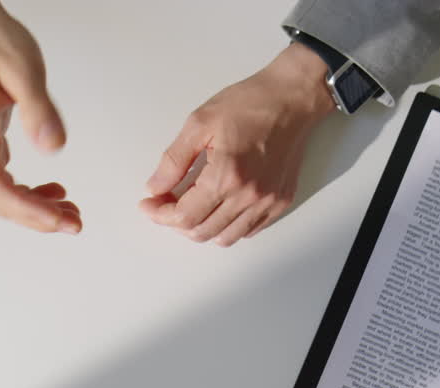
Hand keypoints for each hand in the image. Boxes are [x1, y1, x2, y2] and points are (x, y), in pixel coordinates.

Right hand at [0, 0, 80, 232]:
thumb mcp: (24, 69)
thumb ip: (39, 109)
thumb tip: (53, 146)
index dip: (31, 211)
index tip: (62, 220)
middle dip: (37, 217)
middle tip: (75, 223)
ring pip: (0, 193)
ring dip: (35, 208)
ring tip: (70, 211)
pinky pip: (2, 178)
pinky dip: (29, 193)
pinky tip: (54, 191)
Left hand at [139, 43, 334, 246]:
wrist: (292, 98)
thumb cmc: (249, 104)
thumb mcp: (200, 123)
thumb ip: (174, 161)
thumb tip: (155, 188)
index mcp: (226, 177)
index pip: (184, 216)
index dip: (159, 214)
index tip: (148, 204)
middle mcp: (249, 197)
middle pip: (202, 232)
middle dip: (176, 223)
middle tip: (165, 203)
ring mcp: (267, 202)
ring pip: (225, 237)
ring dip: (201, 227)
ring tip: (191, 205)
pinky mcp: (280, 202)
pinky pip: (249, 230)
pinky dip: (228, 225)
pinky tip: (219, 205)